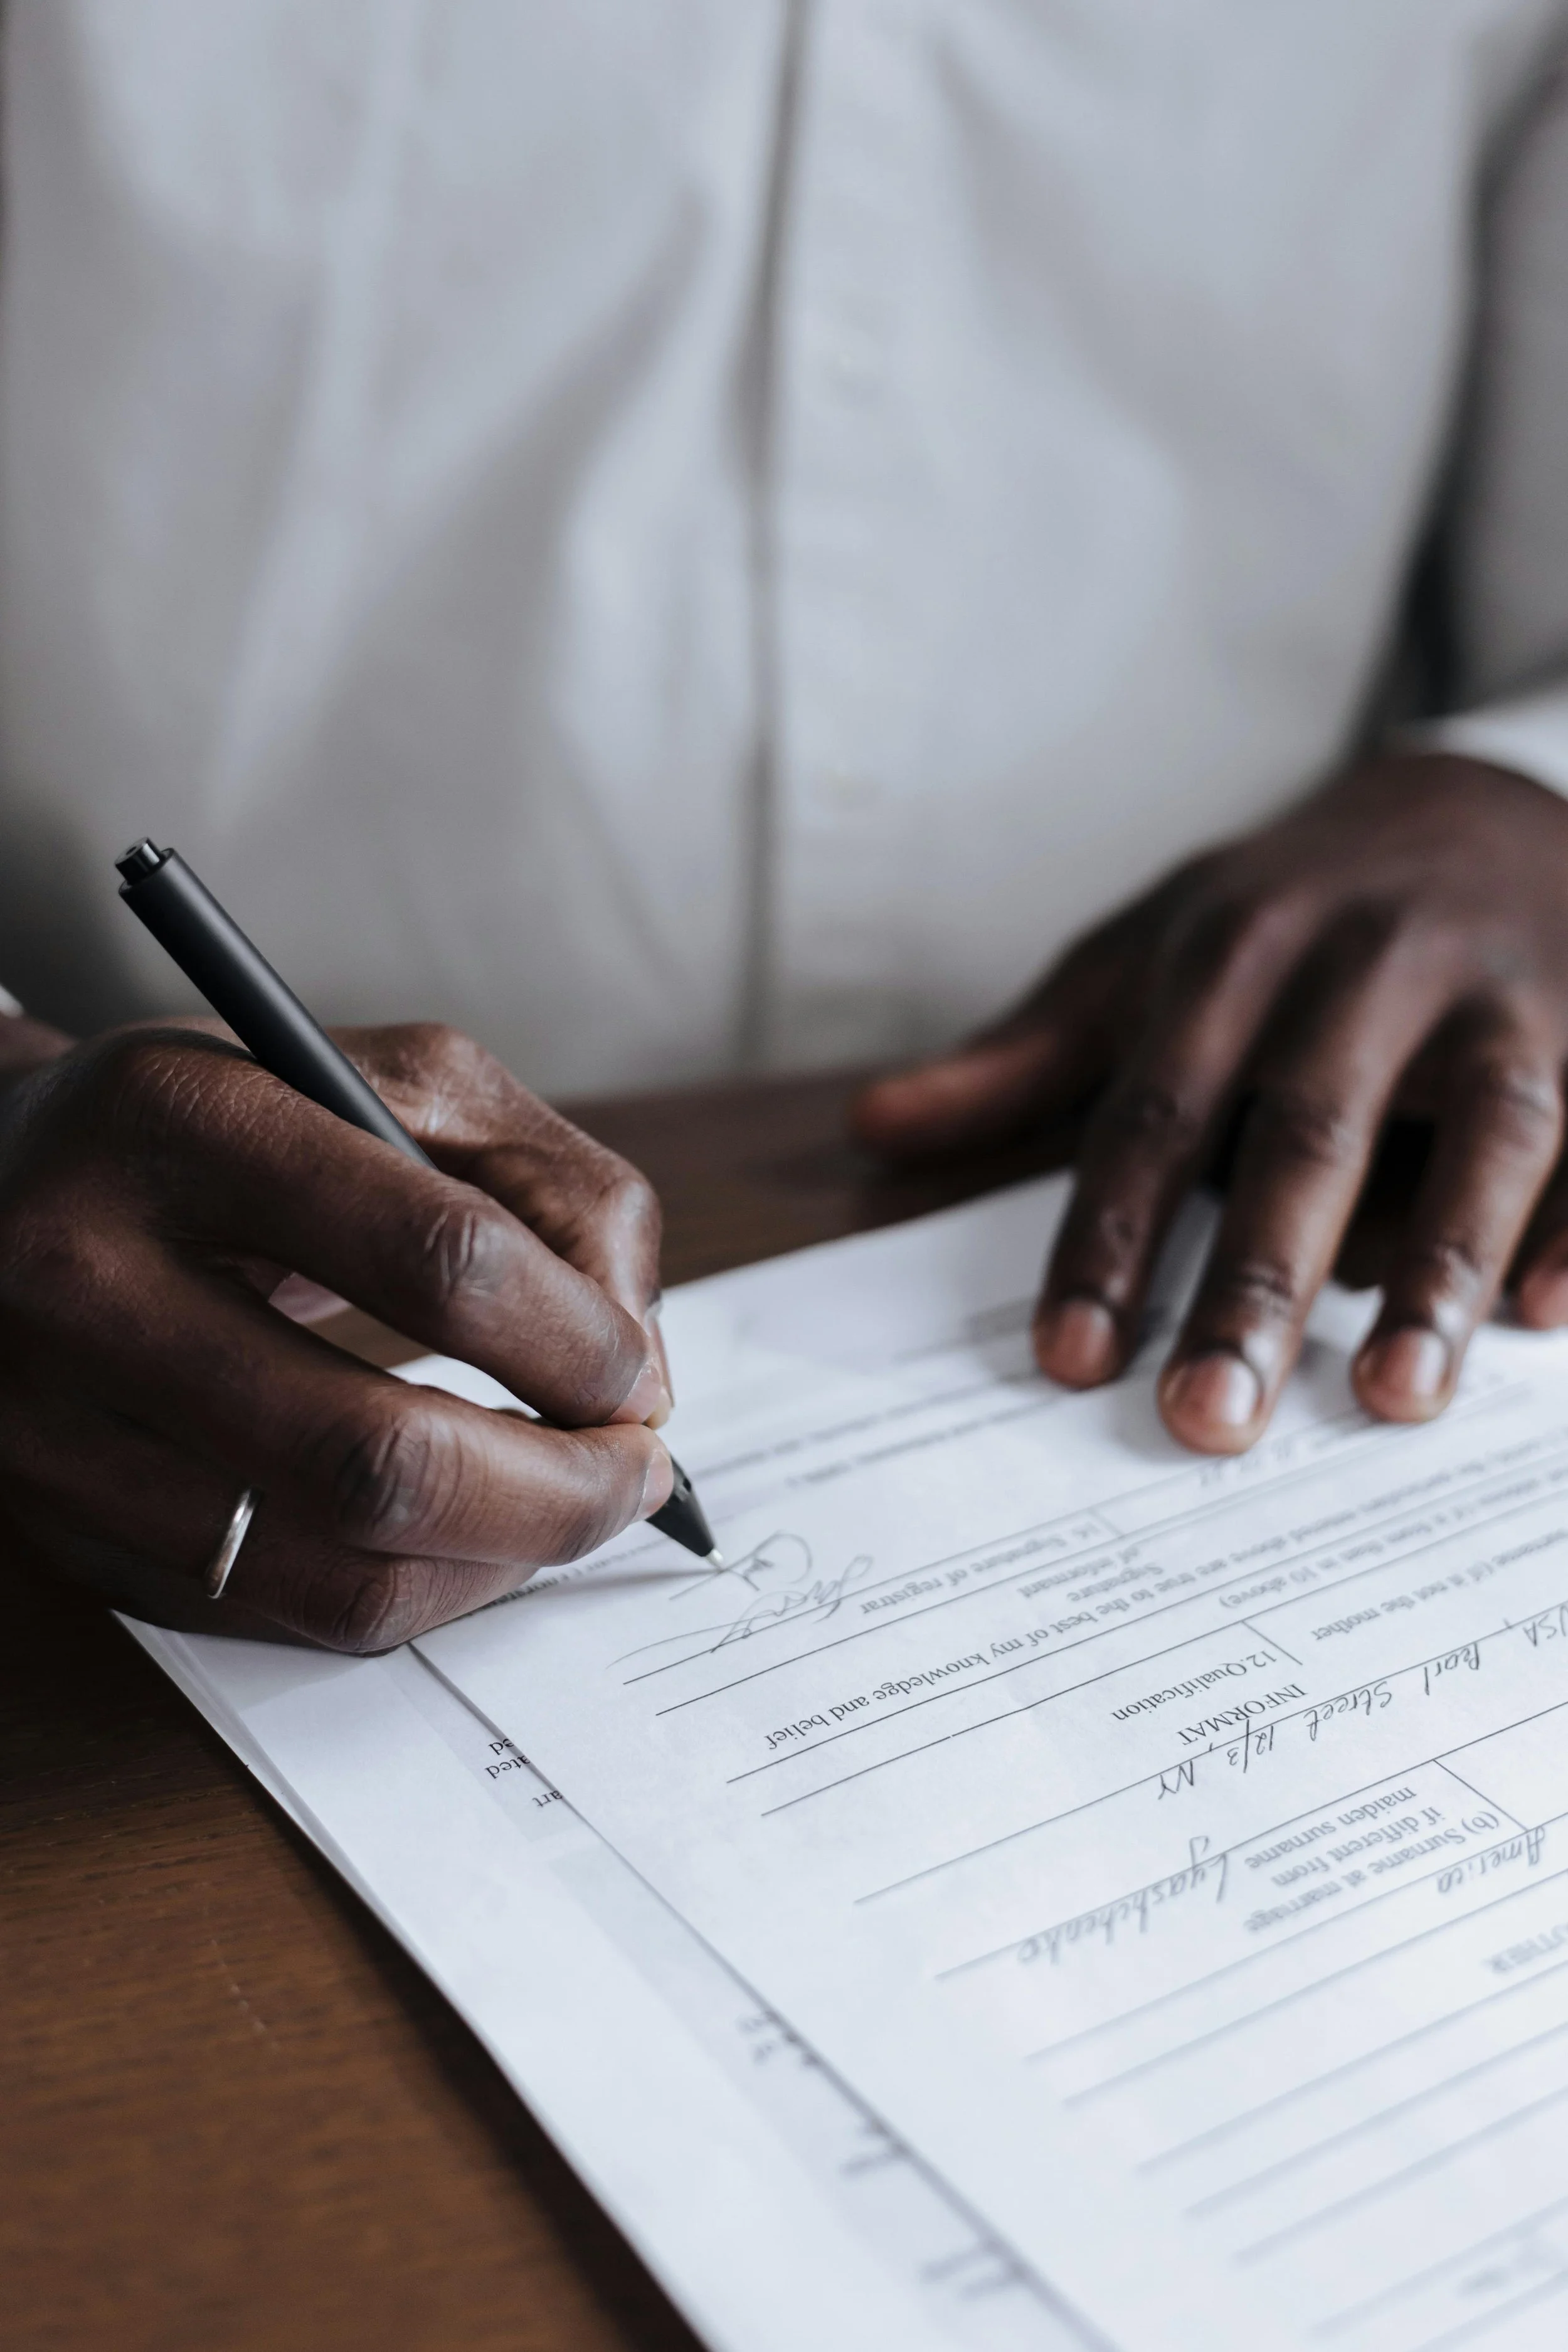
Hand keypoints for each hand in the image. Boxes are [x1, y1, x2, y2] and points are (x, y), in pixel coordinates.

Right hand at [0, 1020, 673, 1647]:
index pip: (437, 1257)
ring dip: (501, 1566)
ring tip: (569, 1508)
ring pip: (334, 1575)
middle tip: (637, 1475)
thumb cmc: (240, 1127)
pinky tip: (464, 1537)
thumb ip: (548, 1185)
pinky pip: (282, 1615)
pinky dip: (413, 1594)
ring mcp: (51, 1424)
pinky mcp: (62, 1527)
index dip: (577, 1340)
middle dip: (559, 1492)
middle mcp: (80, 1274)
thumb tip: (638, 1366)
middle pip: (377, 1458)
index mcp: (178, 1118)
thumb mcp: (395, 1081)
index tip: (637, 1374)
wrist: (5, 1182)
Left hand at [854, 754, 1567, 1452]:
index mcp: (1239, 947)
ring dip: (1436, 1267)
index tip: (1067, 1360)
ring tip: (1391, 1399)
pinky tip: (1543, 1317)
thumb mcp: (1150, 954)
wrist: (1479, 797)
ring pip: (1482, 1131)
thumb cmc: (1290, 910)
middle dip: (1254, 1283)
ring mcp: (1507, 990)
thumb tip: (877, 1129)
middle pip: (1306, 1133)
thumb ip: (1030, 1054)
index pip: (1157, 1109)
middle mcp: (1370, 962)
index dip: (1111, 1236)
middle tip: (1204, 1420)